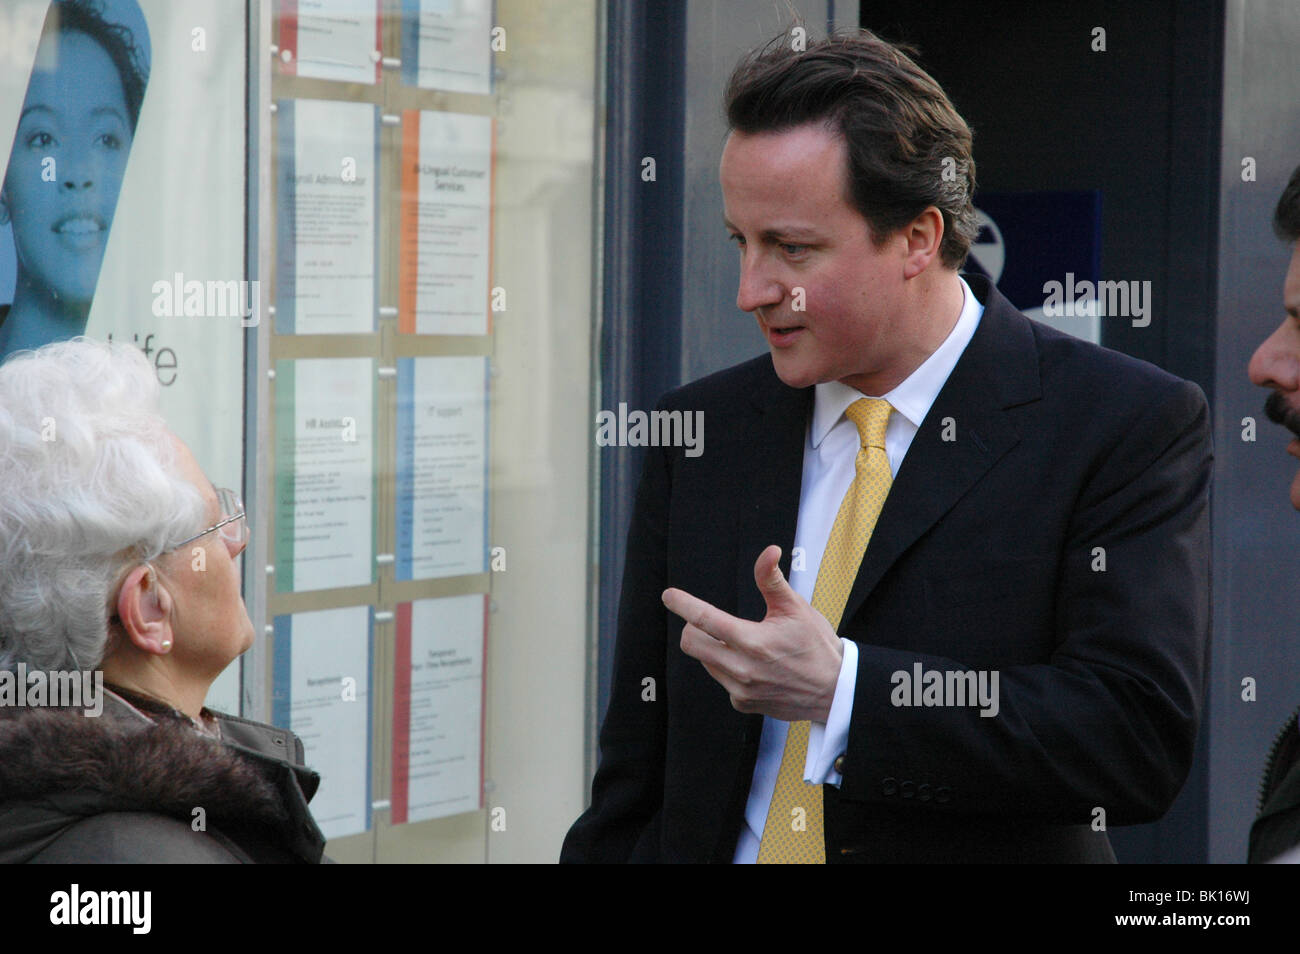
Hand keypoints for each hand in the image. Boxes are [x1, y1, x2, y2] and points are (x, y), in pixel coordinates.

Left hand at [664, 544, 843, 721]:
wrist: (835, 690)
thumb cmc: (817, 645)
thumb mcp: (796, 608)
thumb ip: (772, 580)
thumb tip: (769, 551)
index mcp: (753, 641)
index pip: (705, 619)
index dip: (683, 604)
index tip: (669, 595)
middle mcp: (742, 669)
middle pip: (691, 643)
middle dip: (694, 628)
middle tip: (711, 622)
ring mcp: (741, 689)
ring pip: (705, 661)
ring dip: (713, 648)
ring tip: (743, 644)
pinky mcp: (743, 703)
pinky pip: (721, 679)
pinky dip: (728, 668)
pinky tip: (753, 666)